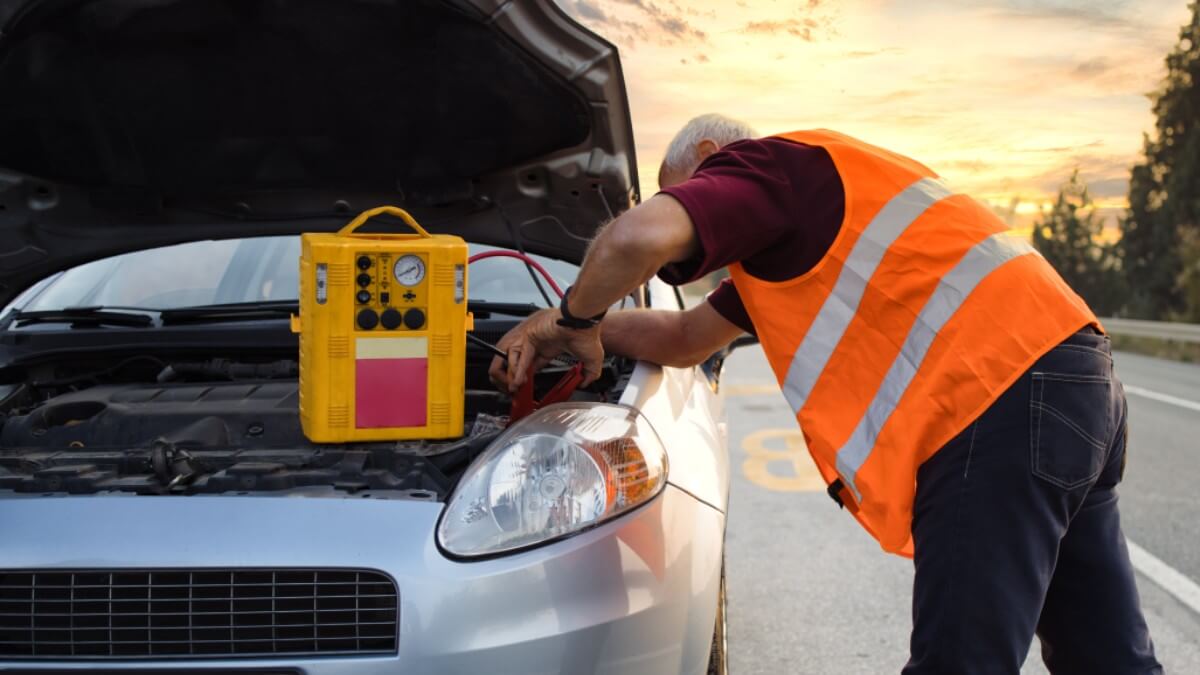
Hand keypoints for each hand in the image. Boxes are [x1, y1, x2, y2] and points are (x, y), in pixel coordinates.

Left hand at [488, 308, 603, 392]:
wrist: (583, 323)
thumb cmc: (587, 335)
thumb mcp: (592, 361)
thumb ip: (589, 375)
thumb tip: (585, 383)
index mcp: (550, 346)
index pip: (532, 364)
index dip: (527, 377)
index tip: (525, 389)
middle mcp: (538, 342)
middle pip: (517, 361)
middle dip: (514, 377)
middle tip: (516, 391)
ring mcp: (531, 338)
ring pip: (512, 358)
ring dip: (511, 375)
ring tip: (515, 389)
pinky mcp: (528, 337)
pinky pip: (517, 356)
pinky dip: (516, 370)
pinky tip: (518, 381)